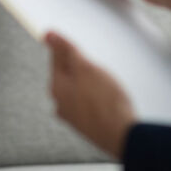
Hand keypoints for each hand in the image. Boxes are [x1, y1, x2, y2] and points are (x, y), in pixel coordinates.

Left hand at [45, 32, 133, 158]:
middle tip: (95, 65)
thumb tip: (48, 35)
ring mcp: (73, 116)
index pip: (56, 58)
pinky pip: (88, 104)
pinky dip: (95, 98)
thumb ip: (66, 50)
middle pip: (67, 75)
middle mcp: (61, 103)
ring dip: (89, 83)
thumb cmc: (104, 101)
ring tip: (104, 83)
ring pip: (78, 90)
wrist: (122, 135)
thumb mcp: (85, 67)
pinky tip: (107, 99)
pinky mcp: (88, 125)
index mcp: (57, 87)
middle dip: (80, 67)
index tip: (73, 42)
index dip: (66, 46)